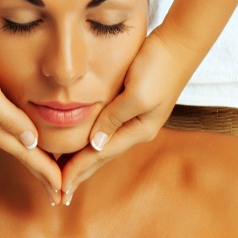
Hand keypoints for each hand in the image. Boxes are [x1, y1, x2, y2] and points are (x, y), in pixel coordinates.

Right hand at [0, 22, 62, 203]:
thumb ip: (7, 116)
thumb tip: (31, 142)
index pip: (24, 154)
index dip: (44, 172)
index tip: (62, 190)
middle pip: (22, 154)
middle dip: (42, 173)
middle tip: (62, 195)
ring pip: (19, 142)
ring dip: (37, 159)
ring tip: (53, 173)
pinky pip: (15, 126)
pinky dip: (29, 138)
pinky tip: (35, 139)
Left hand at [60, 26, 196, 204]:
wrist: (179, 44)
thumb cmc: (158, 66)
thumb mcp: (136, 94)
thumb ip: (115, 118)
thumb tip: (95, 144)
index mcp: (138, 130)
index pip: (100, 156)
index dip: (78, 171)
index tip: (60, 188)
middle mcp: (136, 129)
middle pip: (101, 156)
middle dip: (80, 173)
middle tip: (58, 193)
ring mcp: (135, 118)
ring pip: (102, 146)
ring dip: (84, 160)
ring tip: (65, 174)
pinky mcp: (131, 105)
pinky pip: (105, 130)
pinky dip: (90, 141)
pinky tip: (82, 144)